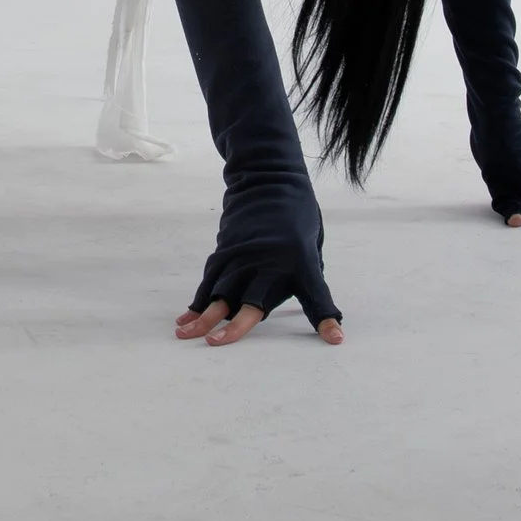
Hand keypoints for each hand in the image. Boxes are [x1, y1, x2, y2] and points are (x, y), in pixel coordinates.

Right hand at [172, 171, 342, 346]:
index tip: (334, 338)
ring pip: (221, 291)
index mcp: (301, 261)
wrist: (268, 178)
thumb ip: (307, 279)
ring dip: (204, 315)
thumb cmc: (298, 215)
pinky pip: (211, 280)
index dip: (326, 317)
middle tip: (217, 342)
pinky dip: (199, 301)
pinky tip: (187, 318)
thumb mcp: (312, 244)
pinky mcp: (226, 250)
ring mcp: (244, 255)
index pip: (317, 295)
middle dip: (235, 324)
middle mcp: (270, 261)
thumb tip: (304, 312)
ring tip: (187, 335)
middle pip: (251, 300)